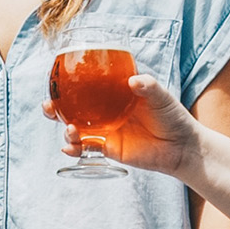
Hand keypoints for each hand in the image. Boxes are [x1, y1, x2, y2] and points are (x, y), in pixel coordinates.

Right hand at [43, 74, 201, 176]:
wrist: (182, 147)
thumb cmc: (173, 117)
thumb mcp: (162, 98)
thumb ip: (148, 87)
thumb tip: (133, 80)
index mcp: (114, 93)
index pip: (87, 85)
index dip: (68, 82)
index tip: (55, 79)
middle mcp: (105, 110)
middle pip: (73, 107)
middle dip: (55, 107)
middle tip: (47, 105)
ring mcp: (105, 130)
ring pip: (75, 128)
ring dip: (65, 128)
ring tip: (69, 129)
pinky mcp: (108, 148)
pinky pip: (85, 148)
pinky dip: (74, 149)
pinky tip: (69, 148)